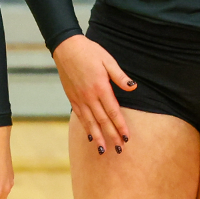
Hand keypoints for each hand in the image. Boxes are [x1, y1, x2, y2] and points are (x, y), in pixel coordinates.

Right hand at [52, 34, 132, 154]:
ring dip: (98, 137)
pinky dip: (86, 128)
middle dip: (112, 136)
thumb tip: (133, 87)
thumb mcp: (108, 61)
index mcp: (100, 87)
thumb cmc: (90, 52)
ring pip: (90, 122)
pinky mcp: (72, 98)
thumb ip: (120, 77)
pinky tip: (90, 136)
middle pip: (102, 121)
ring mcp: (79, 98)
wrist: (66, 48)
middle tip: (119, 150)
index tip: (126, 137)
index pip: (113, 112)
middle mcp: (89, 96)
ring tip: (104, 150)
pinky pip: (80, 116)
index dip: (120, 126)